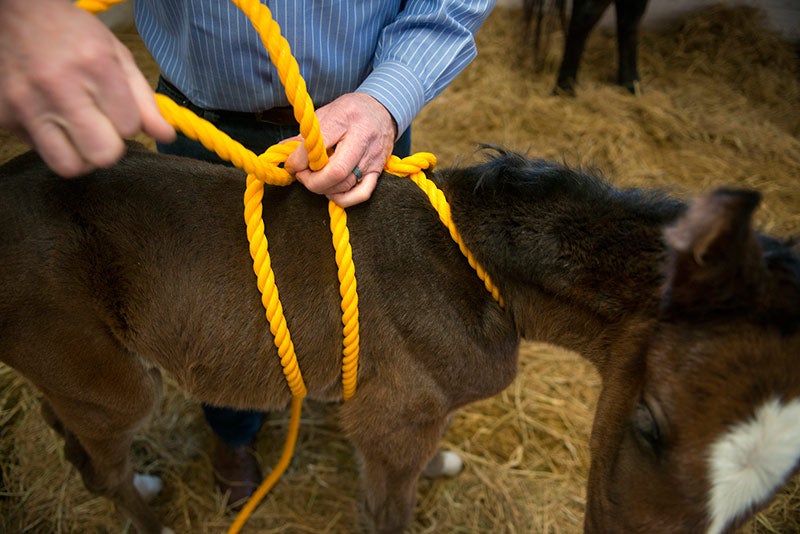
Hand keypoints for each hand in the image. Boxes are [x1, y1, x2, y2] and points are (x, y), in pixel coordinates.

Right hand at [0, 0, 174, 176]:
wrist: (16, 13)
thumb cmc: (74, 35)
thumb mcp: (117, 57)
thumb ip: (144, 100)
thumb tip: (166, 136)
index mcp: (95, 66)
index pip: (128, 127)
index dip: (128, 124)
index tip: (118, 111)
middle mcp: (59, 87)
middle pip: (102, 155)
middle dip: (109, 148)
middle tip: (102, 131)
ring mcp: (27, 104)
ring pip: (69, 166)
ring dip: (81, 157)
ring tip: (80, 135)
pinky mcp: (4, 116)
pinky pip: (40, 152)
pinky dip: (52, 143)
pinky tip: (53, 121)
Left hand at [284, 92, 396, 207]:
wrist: (383, 109)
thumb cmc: (351, 110)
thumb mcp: (326, 112)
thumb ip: (306, 133)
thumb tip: (283, 151)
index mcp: (344, 119)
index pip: (318, 146)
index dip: (299, 161)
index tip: (291, 165)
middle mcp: (361, 138)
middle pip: (335, 172)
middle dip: (312, 181)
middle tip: (302, 176)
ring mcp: (372, 157)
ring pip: (345, 185)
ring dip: (324, 189)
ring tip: (315, 180)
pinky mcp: (378, 170)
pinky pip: (361, 194)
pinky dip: (343, 199)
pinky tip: (332, 191)